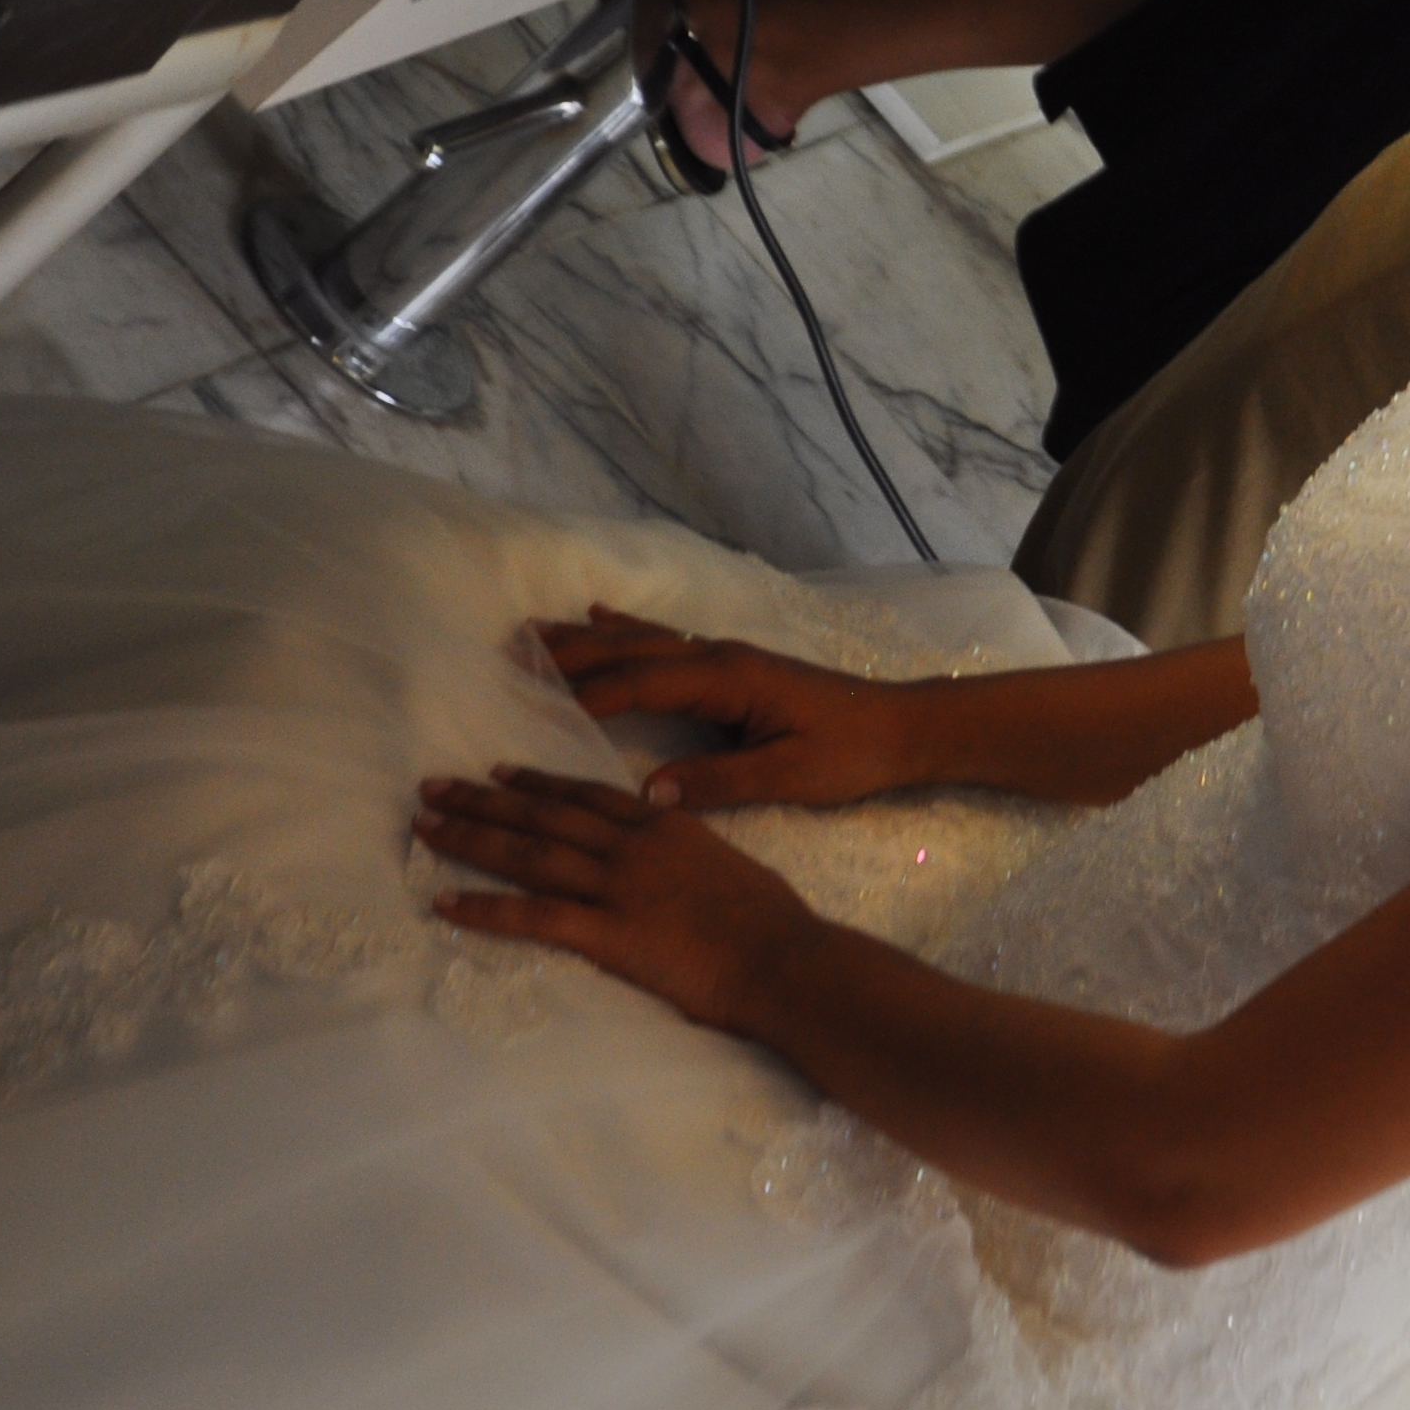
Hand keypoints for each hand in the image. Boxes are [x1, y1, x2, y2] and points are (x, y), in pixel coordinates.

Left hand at [418, 765, 820, 1032]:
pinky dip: (486, 909)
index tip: (497, 772)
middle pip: (545, 816)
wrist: (779, 956)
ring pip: (530, 854)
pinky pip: (534, 917)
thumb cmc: (766, 918)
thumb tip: (665, 847)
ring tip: (425, 827)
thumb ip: (684, 850)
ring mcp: (618, 887)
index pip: (586, 794)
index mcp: (664, 825)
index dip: (536, 782)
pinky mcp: (608, 933)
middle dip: (483, 800)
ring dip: (472, 839)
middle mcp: (633, 846)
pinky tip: (446, 903)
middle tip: (434, 787)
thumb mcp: (723, 862)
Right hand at [534, 605, 924, 810]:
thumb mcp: (789, 776)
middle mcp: (721, 658)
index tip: (528, 702)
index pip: (641, 685)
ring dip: (588, 638)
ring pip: (644, 640)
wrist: (903, 726)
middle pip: (631, 651)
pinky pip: (667, 640)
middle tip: (506, 655)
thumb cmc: (850, 754)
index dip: (585, 694)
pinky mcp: (735, 664)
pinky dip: (628, 629)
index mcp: (730, 681)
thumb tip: (649, 791)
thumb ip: (720, 782)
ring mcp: (727, 656)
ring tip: (532, 634)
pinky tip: (601, 617)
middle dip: (569, 654)